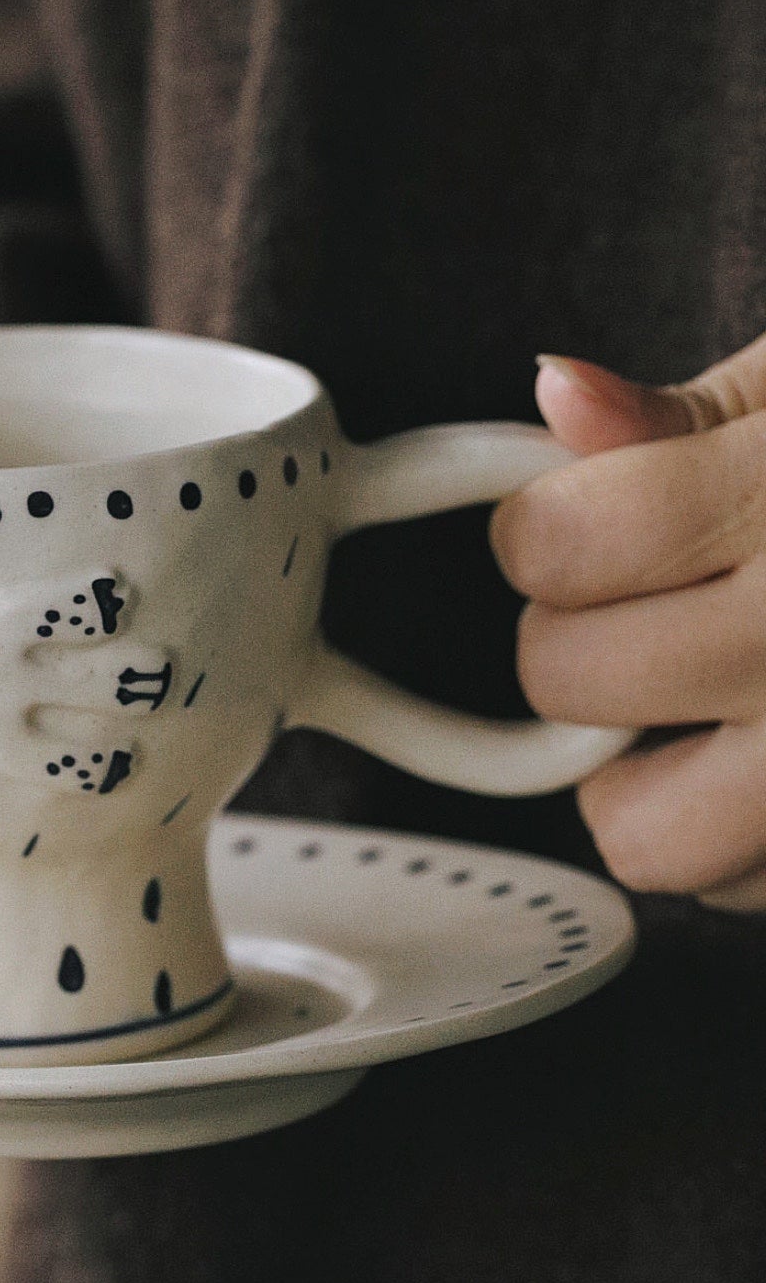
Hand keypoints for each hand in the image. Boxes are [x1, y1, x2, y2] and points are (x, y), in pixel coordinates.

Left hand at [490, 338, 765, 909]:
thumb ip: (690, 417)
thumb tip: (554, 392)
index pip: (554, 546)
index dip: (552, 528)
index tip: (605, 519)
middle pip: (563, 678)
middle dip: (588, 637)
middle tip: (677, 602)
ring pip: (637, 833)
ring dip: (637, 772)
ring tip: (707, 703)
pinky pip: (731, 891)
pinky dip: (729, 839)